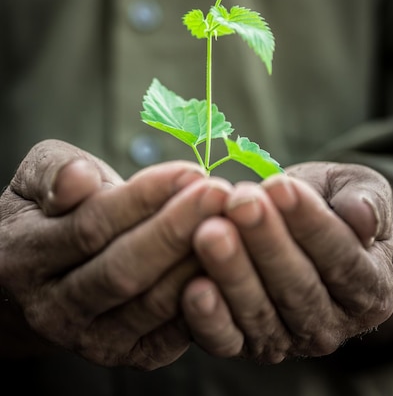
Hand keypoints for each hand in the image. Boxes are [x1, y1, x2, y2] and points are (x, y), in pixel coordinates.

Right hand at [0, 139, 231, 368]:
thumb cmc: (50, 210)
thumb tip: (80, 178)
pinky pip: (171, 333)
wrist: (41, 275)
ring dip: (197, 263)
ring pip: (151, 306)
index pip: (91, 226)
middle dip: (177, 230)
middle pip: (123, 271)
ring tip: (231, 223)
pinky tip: (229, 263)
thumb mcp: (37, 177)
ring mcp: (91, 338)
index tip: (190, 171)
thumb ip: (55, 173)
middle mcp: (55, 307)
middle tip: (219, 194)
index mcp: (29, 254)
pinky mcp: (127, 353)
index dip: (143, 199)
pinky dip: (204, 300)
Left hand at [181, 162, 392, 362]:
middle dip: (265, 243)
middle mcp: (332, 323)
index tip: (280, 186)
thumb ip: (366, 200)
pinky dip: (210, 318)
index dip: (311, 223)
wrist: (298, 225)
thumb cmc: (328, 202)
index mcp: (370, 287)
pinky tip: (193, 287)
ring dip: (233, 273)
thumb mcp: (355, 189)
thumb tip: (363, 218)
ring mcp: (287, 338)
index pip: (342, 258)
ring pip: (260, 312)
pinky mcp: (245, 343)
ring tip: (210, 232)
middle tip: (240, 203)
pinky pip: (227, 339)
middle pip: (298, 288)